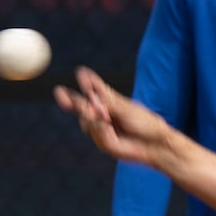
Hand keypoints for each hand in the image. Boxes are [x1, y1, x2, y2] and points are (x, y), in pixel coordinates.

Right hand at [54, 66, 169, 165]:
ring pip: (86, 121)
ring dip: (94, 118)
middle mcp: (102, 114)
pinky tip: (111, 131)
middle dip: (71, 101)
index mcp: (108, 102)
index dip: (85, 82)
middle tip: (60, 93)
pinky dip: (101, 131)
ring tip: (108, 119)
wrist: (155, 144)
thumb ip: (104, 99)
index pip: (92, 90)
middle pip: (80, 106)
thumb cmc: (145, 123)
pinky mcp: (103, 142)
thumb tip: (86, 85)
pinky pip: (95, 132)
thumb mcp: (124, 107)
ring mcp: (101, 129)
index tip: (80, 72)